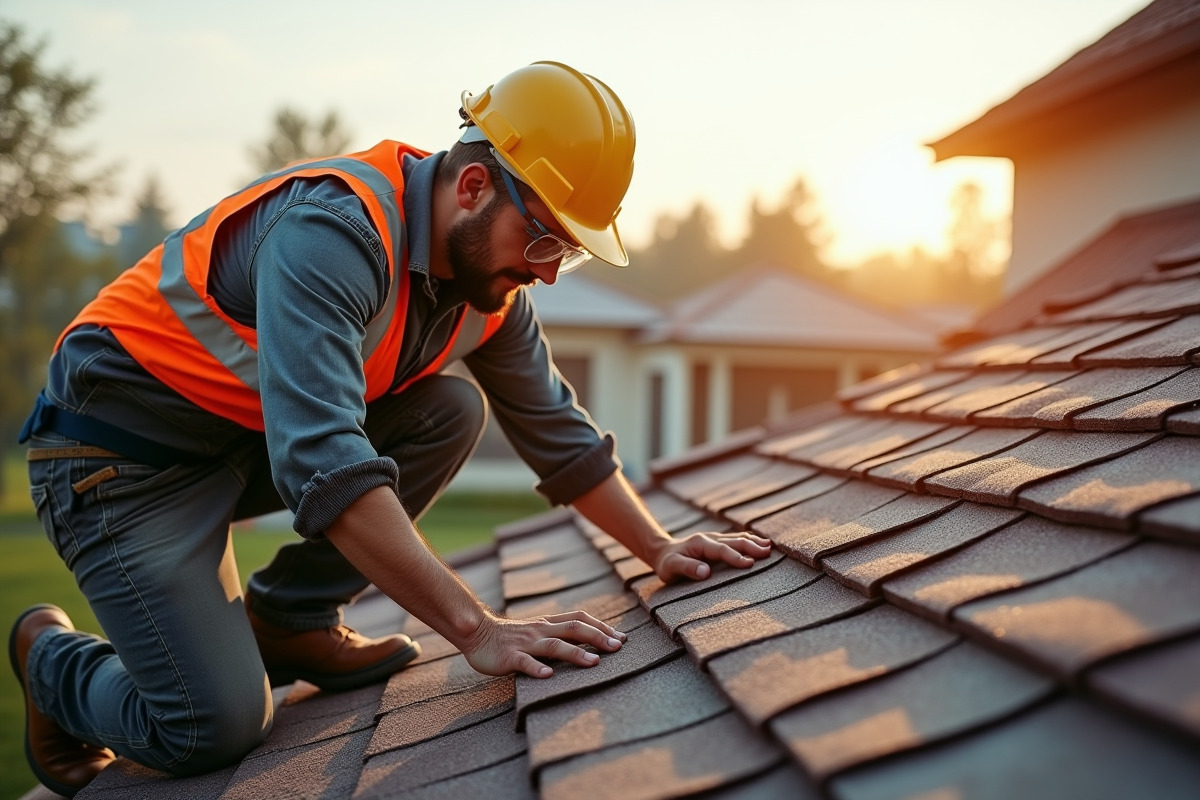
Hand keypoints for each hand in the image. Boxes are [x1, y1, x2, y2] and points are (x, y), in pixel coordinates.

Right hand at [460, 611, 626, 678]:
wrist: (476, 632)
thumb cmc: (510, 636)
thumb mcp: (537, 629)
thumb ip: (557, 633)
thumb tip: (588, 641)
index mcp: (548, 623)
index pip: (579, 619)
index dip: (601, 626)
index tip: (621, 637)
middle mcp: (540, 630)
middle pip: (573, 629)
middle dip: (598, 637)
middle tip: (619, 647)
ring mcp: (525, 643)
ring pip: (554, 646)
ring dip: (575, 653)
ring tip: (594, 662)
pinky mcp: (509, 657)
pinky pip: (524, 662)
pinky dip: (537, 668)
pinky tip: (548, 676)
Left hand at [650, 531, 771, 582]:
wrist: (663, 552)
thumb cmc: (667, 563)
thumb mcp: (671, 568)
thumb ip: (687, 568)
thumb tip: (706, 572)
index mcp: (700, 543)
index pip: (722, 550)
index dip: (736, 557)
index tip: (750, 564)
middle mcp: (710, 538)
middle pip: (735, 540)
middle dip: (752, 546)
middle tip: (768, 552)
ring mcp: (715, 538)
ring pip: (738, 538)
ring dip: (754, 542)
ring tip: (770, 547)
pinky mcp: (718, 541)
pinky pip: (736, 539)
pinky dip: (750, 540)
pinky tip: (761, 543)